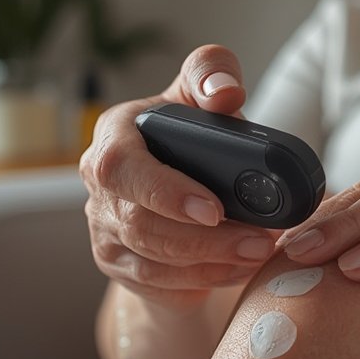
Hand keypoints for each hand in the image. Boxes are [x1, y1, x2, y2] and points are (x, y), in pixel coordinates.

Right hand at [80, 45, 278, 309]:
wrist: (175, 186)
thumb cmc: (188, 134)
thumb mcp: (199, 95)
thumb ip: (211, 74)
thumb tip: (224, 93)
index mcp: (113, 136)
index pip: (122, 168)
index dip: (165, 192)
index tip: (214, 209)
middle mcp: (99, 186)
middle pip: (141, 225)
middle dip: (205, 240)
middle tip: (260, 240)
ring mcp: (104, 230)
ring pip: (153, 261)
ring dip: (212, 262)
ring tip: (259, 251)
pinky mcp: (120, 266)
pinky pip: (160, 284)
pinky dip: (206, 279)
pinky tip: (240, 269)